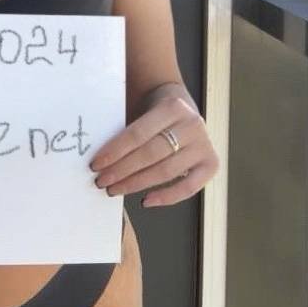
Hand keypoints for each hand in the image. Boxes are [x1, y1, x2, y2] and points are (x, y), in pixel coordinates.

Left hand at [89, 96, 218, 206]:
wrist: (182, 105)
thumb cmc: (154, 111)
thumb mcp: (143, 108)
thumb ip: (127, 129)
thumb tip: (100, 159)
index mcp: (172, 106)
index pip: (138, 134)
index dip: (115, 151)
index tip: (96, 164)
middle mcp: (192, 125)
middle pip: (151, 154)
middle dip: (122, 170)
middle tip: (102, 181)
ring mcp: (204, 145)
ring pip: (166, 171)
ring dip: (137, 184)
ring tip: (115, 189)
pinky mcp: (211, 163)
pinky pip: (189, 187)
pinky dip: (167, 197)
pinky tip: (145, 201)